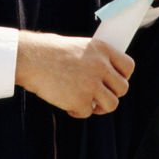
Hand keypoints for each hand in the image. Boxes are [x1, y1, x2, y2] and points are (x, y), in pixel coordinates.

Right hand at [15, 30, 134, 118]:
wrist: (29, 58)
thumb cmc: (49, 51)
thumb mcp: (78, 46)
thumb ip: (95, 59)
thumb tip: (108, 76)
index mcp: (101, 49)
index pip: (128, 66)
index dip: (123, 76)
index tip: (113, 81)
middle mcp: (100, 66)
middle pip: (123, 88)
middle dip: (111, 94)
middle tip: (98, 94)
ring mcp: (91, 84)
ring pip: (111, 104)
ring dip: (100, 106)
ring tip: (87, 102)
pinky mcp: (80, 100)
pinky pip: (87, 112)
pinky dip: (77, 111)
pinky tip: (67, 103)